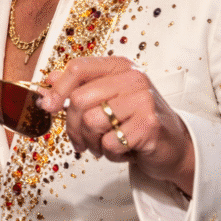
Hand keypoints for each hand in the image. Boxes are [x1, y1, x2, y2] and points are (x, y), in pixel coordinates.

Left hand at [41, 56, 194, 194]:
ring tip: (106, 144)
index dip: (58, 89)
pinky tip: (124, 150)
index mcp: (119, 66)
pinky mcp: (149, 126)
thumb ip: (79, 87)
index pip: (79, 67)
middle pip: (80, 99)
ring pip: (91, 122)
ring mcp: (143, 100)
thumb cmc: (135, 121)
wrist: (173, 145)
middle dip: (74, 126)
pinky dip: (111, 154)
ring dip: (92, 142)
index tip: (48, 106)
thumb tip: (47, 81)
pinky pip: (109, 143)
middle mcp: (133, 78)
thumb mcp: (107, 98)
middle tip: (82, 140)